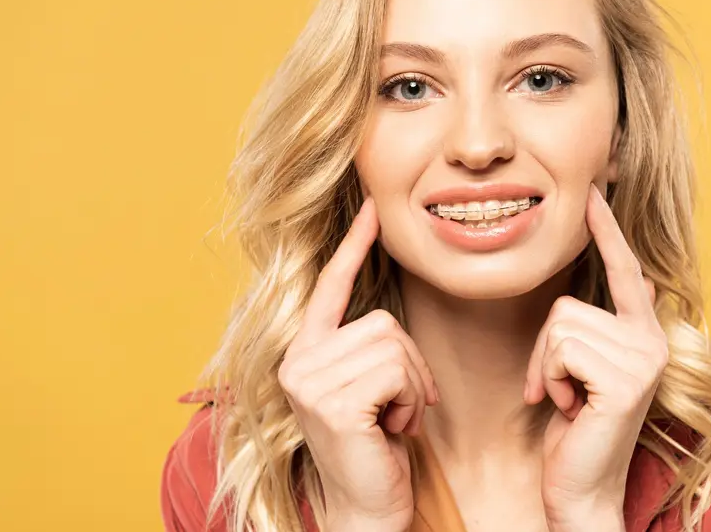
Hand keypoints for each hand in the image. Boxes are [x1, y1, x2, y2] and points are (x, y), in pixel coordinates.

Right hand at [278, 198, 439, 531]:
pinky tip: (393, 429)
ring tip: (393, 419)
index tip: (372, 208)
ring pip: (394, 344)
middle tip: (399, 407)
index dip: (353, 246)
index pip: (331, 288)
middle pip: (382, 321)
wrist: (368, 509)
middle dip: (409, 364)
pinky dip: (411, 400)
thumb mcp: (368, 388)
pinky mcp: (332, 402)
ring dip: (412, 385)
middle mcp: (298, 361)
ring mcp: (309, 381)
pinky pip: (397, 370)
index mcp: (305, 353)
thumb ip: (366, 348)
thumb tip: (387, 318)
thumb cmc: (376, 448)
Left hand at [524, 184, 667, 530]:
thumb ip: (590, 330)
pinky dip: (550, 379)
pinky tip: (568, 408)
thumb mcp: (580, 370)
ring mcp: (643, 358)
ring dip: (546, 367)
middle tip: (558, 390)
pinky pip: (561, 348)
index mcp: (643, 334)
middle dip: (544, 350)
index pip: (623, 270)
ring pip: (560, 325)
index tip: (593, 192)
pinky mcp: (626, 378)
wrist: (580, 489)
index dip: (605, 231)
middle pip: (567, 304)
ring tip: (567, 400)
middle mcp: (651, 340)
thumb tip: (600, 290)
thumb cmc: (574, 430)